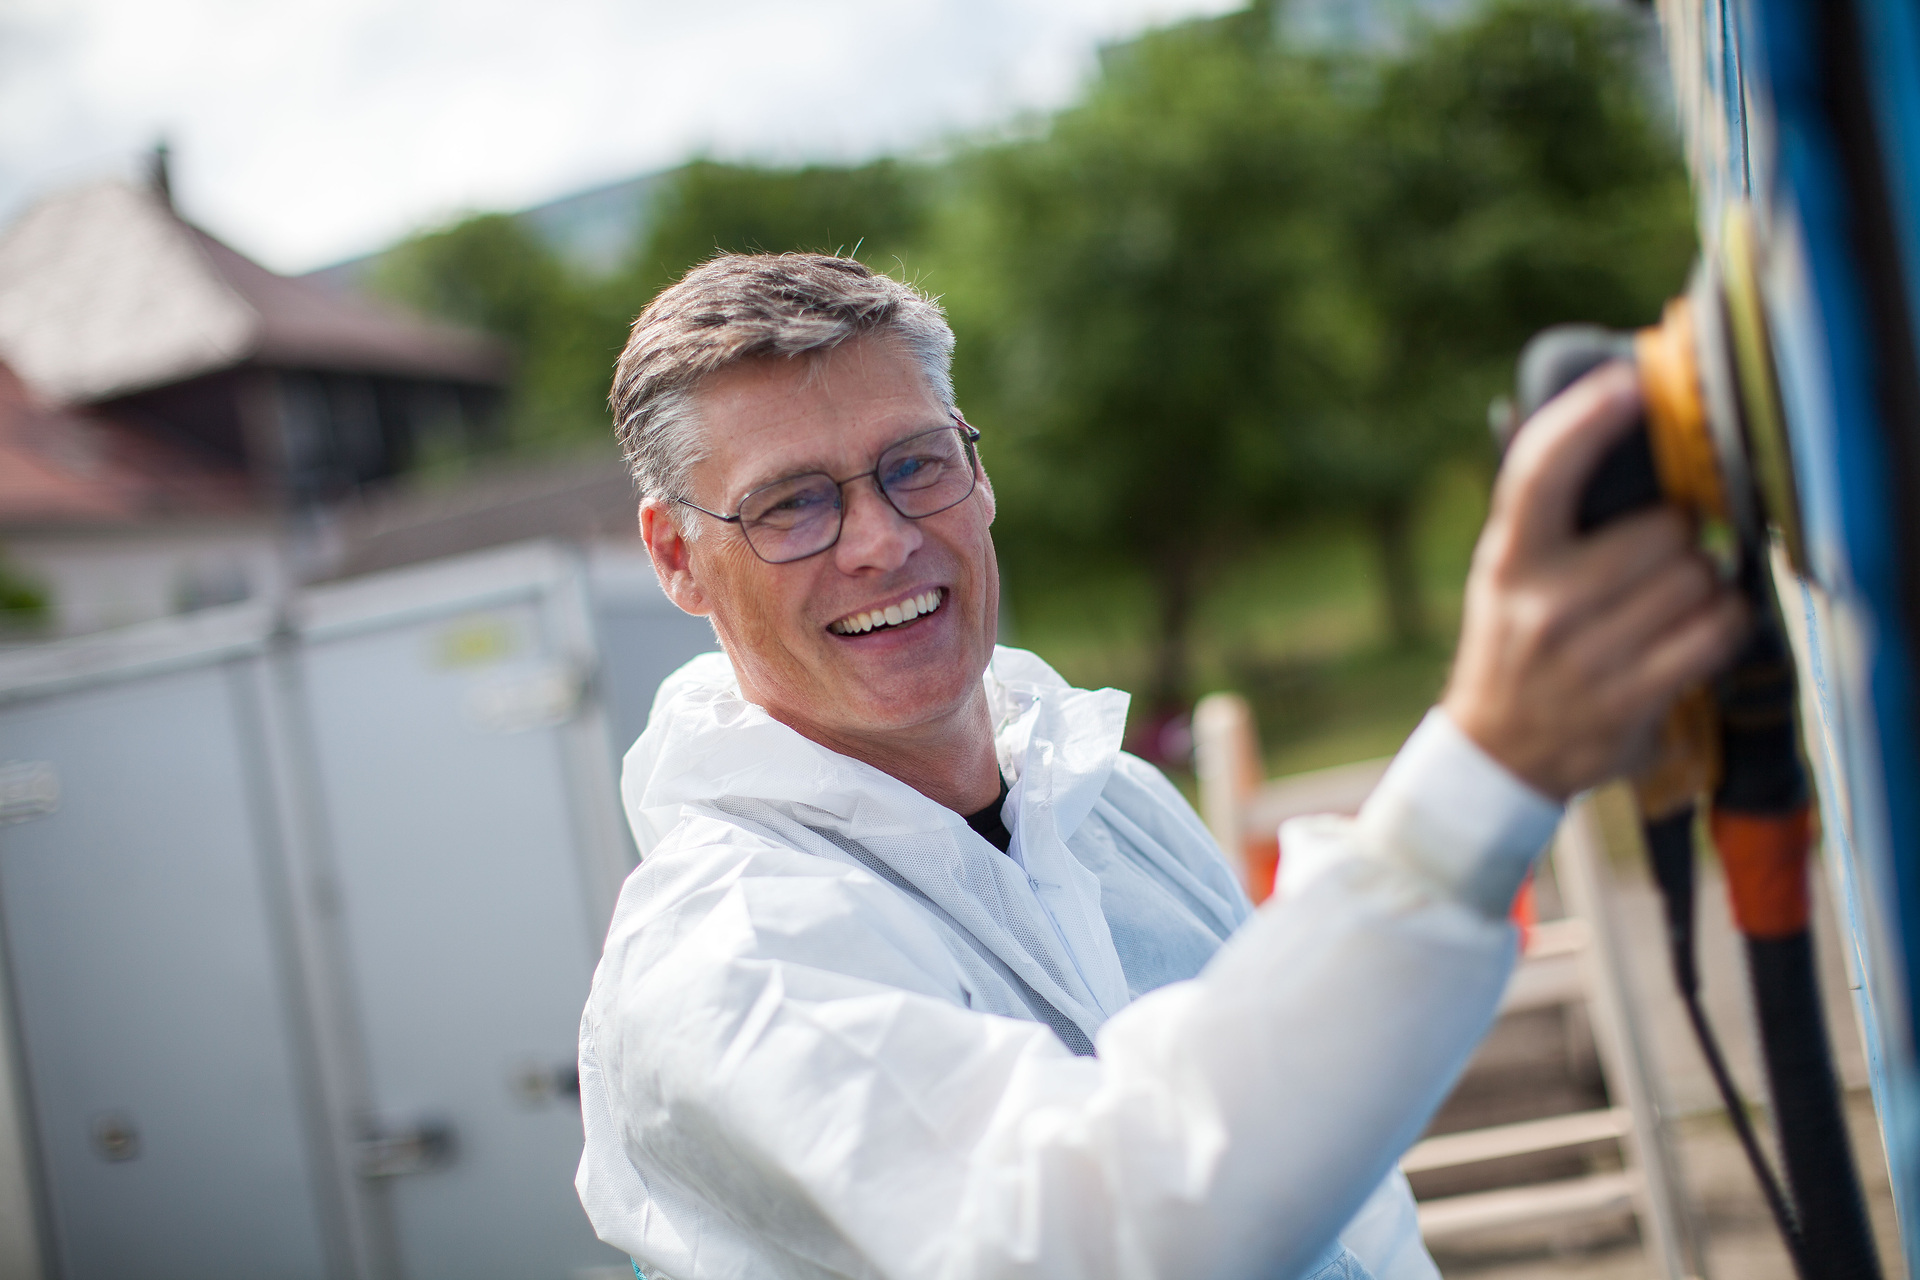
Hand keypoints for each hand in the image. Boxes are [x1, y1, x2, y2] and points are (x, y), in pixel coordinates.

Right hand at [1442, 362, 1750, 799]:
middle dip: (1678, 534)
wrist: (1497, 755)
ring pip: (1698, 578)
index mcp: (1508, 559)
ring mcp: (1587, 655)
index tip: (1628, 386)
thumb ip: (1545, 513)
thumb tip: (1604, 417)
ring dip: (1704, 582)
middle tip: (1661, 553)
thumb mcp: (1505, 575)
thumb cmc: (1515, 647)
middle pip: (1663, 529)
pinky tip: (1697, 630)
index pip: (1541, 470)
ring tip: (1673, 599)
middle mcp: (1542, 604)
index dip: (1586, 418)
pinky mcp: (1630, 698)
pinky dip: (1722, 625)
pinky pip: (1715, 632)